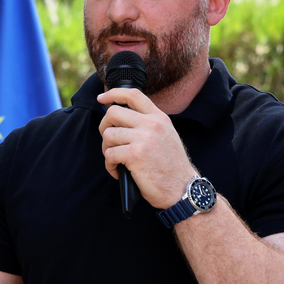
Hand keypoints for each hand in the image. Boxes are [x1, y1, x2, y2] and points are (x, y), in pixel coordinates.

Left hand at [97, 87, 197, 208]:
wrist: (182, 189)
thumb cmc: (172, 167)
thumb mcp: (166, 136)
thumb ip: (149, 124)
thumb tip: (121, 119)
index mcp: (159, 118)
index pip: (133, 95)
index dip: (113, 94)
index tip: (102, 98)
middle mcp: (152, 124)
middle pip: (113, 113)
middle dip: (104, 127)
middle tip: (109, 142)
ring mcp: (143, 138)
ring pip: (108, 135)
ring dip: (106, 149)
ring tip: (115, 160)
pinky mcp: (135, 155)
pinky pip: (109, 154)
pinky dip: (109, 165)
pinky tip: (118, 172)